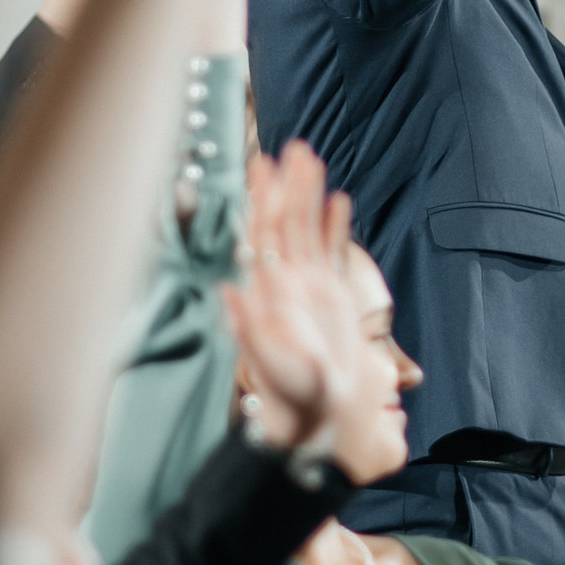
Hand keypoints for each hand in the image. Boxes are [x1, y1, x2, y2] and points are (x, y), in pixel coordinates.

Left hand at [223, 143, 363, 456]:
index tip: (264, 167)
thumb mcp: (266, 362)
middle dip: (288, 186)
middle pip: (285, 223)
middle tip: (292, 148)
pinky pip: (332, 253)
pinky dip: (334, 227)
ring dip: (310, 196)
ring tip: (312, 160)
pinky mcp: (333, 298)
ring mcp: (310, 288)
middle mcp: (287, 283)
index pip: (264, 234)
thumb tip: (226, 291)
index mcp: (270, 292)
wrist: (318, 417)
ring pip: (308, 231)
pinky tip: (338, 202)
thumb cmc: (292, 395)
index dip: (264, 199)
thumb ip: (246, 326)